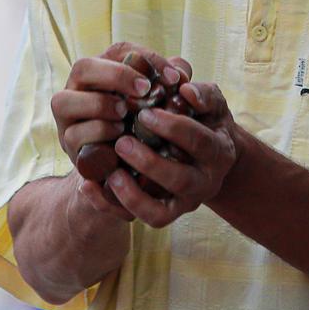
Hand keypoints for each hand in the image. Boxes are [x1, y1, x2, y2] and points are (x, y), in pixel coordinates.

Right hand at [51, 43, 190, 220]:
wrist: (127, 170)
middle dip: (115, 76)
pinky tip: (119, 138)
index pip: (119, 51)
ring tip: (125, 116)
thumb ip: (172, 84)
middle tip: (144, 90)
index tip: (172, 78)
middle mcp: (78, 89)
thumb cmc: (146, 128)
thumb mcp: (163, 104)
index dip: (145, 59)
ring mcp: (68, 117)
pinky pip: (74, 134)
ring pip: (65, 101)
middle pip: (82, 67)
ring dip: (100, 105)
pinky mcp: (68, 144)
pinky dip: (98, 133)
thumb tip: (181, 75)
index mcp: (105, 71)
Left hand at [106, 81, 239, 227]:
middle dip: (150, 163)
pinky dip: (111, 206)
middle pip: (180, 180)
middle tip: (122, 142)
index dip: (172, 128)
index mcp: (219, 152)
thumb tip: (185, 90)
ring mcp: (184, 202)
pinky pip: (139, 219)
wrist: (207, 154)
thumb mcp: (211, 103)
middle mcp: (206, 182)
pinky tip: (89, 186)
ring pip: (160, 212)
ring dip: (132, 194)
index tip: (145, 113)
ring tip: (110, 172)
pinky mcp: (164, 214)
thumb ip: (202, 93)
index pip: (199, 142)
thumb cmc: (204, 119)